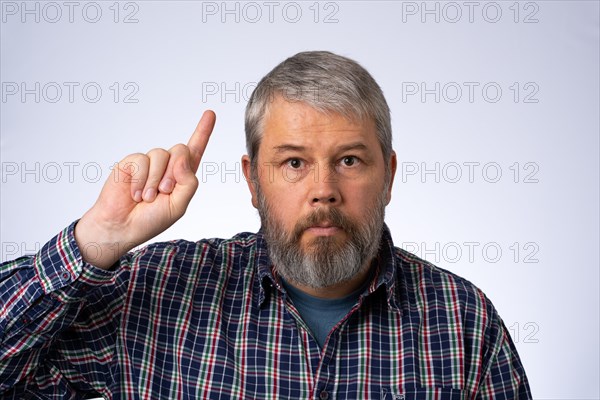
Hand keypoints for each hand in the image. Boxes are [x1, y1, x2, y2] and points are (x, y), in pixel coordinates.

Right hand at [74, 110, 215, 268]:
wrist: (121, 226)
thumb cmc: (150, 219)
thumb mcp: (178, 206)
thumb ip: (188, 182)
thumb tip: (182, 157)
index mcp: (181, 176)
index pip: (195, 150)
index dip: (203, 132)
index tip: (210, 114)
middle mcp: (167, 167)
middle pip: (181, 149)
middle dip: (174, 172)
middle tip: (163, 192)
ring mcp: (149, 163)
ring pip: (161, 154)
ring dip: (155, 180)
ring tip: (147, 198)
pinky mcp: (132, 162)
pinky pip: (141, 160)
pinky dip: (139, 179)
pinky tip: (134, 194)